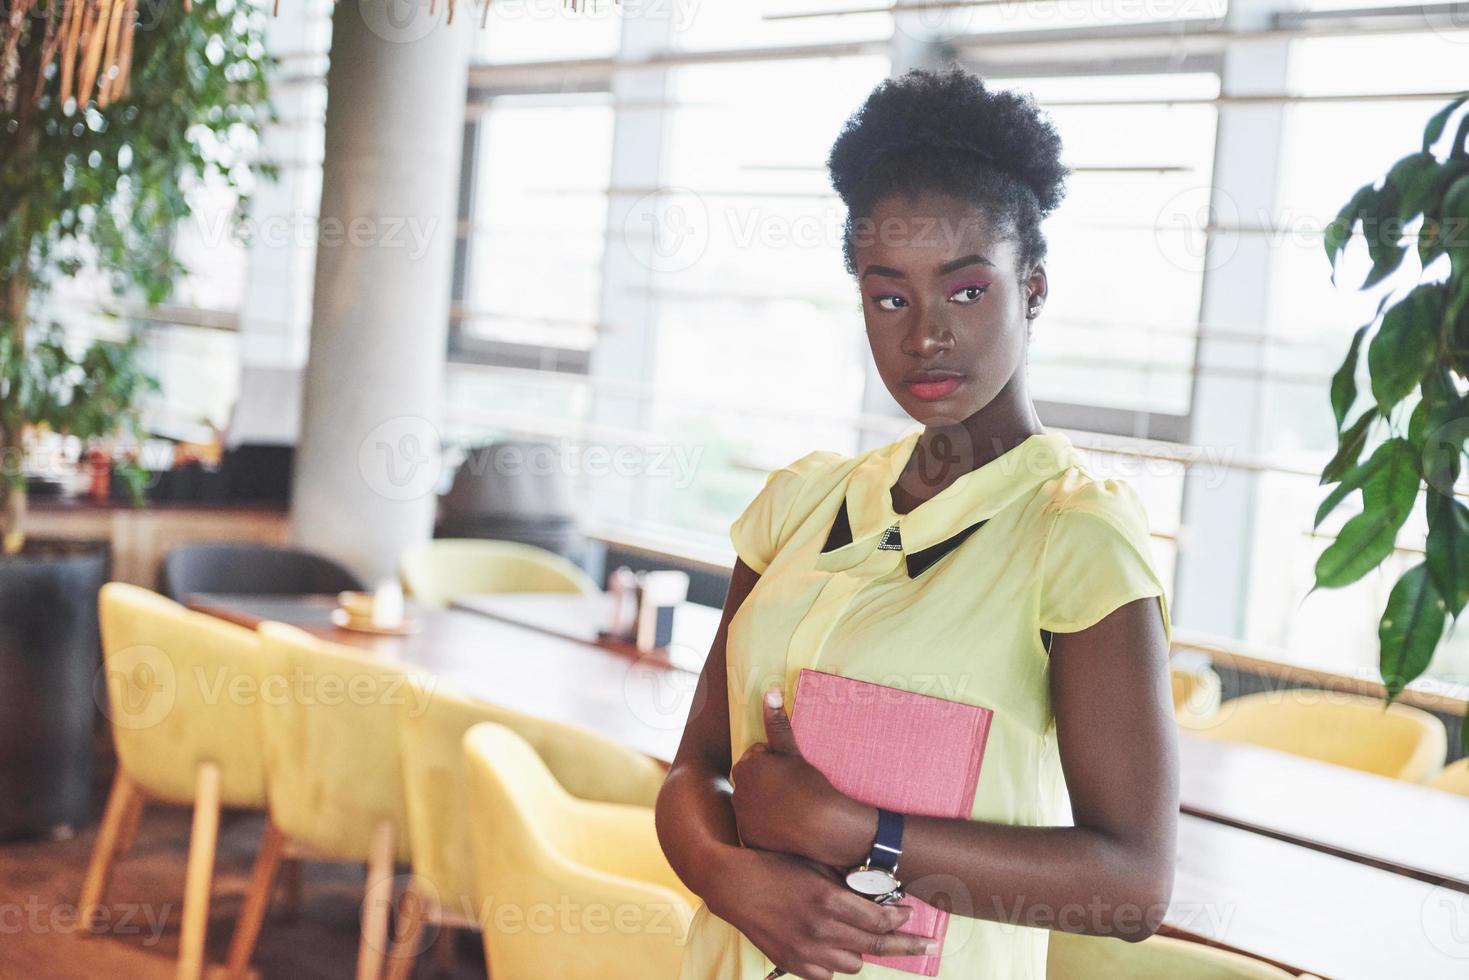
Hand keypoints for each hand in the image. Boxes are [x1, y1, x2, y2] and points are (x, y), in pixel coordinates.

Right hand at [708, 847, 935, 979]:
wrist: (733, 884)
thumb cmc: (775, 866)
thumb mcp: (814, 865)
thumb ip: (846, 882)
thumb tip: (879, 892)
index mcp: (827, 900)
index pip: (878, 921)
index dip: (900, 920)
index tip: (911, 915)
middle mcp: (819, 929)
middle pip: (875, 947)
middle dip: (907, 945)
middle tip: (930, 946)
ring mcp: (804, 950)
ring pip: (852, 964)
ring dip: (862, 950)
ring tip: (860, 935)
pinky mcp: (791, 962)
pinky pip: (827, 974)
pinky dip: (835, 962)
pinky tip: (833, 945)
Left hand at [731, 686, 876, 867]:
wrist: (825, 826)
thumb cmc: (810, 784)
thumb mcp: (792, 751)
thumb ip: (776, 722)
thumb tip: (769, 690)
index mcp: (746, 767)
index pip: (757, 757)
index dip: (776, 763)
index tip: (791, 773)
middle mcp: (737, 792)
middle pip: (751, 781)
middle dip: (766, 782)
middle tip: (792, 790)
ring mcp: (742, 817)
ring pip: (752, 804)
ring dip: (764, 804)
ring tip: (790, 808)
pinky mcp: (748, 838)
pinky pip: (754, 827)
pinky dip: (765, 827)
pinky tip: (784, 826)